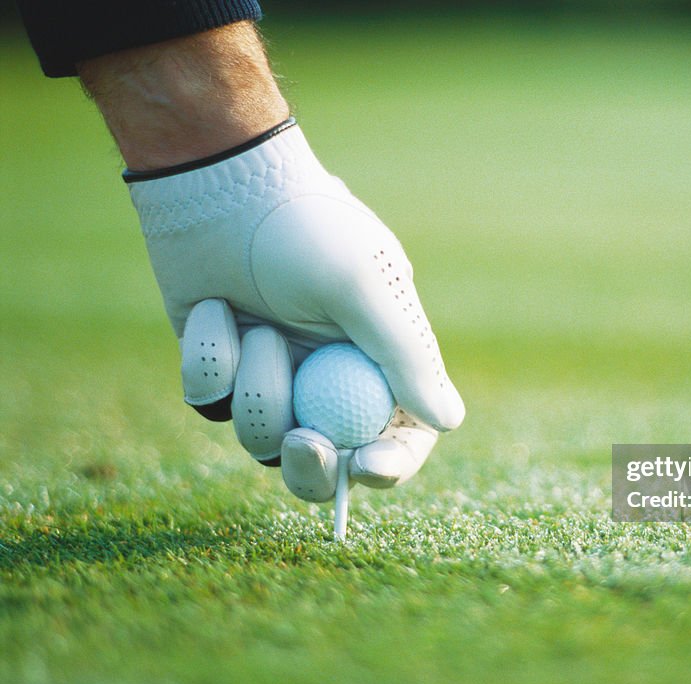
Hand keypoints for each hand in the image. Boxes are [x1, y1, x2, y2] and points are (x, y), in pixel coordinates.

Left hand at [130, 121, 464, 493]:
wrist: (220, 182)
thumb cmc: (305, 227)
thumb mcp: (364, 286)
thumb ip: (406, 356)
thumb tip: (449, 421)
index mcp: (381, 359)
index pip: (401, 433)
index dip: (391, 463)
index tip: (365, 467)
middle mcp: (330, 375)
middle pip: (329, 459)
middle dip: (311, 464)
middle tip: (297, 443)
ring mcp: (275, 374)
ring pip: (261, 437)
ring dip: (256, 387)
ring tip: (254, 325)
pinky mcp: (223, 366)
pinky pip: (212, 400)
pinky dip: (212, 359)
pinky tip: (214, 309)